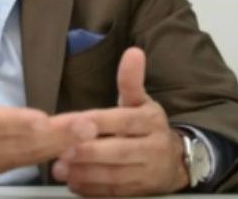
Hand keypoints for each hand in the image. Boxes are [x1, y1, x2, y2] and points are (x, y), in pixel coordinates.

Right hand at [0, 26, 97, 179]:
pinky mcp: (6, 167)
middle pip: (27, 141)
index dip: (19, 122)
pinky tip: (78, 146)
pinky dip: (56, 154)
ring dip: (64, 144)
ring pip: (36, 153)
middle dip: (59, 134)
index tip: (41, 119)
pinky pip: (35, 161)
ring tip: (91, 132)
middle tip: (88, 125)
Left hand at [52, 47, 188, 195]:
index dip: (98, 122)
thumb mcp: (141, 101)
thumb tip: (133, 52)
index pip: (122, 120)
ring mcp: (147, 173)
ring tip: (61, 168)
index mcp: (149, 121)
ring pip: (115, 176)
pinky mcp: (139, 192)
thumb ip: (130, 80)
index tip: (74, 122)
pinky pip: (115, 192)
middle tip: (62, 150)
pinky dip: (92, 190)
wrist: (176, 161)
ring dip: (86, 174)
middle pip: (119, 152)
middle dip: (89, 152)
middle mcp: (152, 148)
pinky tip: (73, 182)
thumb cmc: (148, 126)